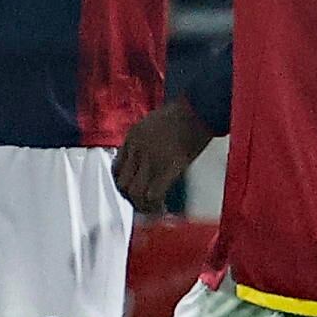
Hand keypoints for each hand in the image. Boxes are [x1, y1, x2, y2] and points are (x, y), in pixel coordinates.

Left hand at [114, 98, 211, 213]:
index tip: (132, 191)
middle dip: (131, 198)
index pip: (116, 168)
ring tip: (153, 208)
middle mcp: (137, 147)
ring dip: (142, 204)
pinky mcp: (168, 165)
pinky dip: (155, 205)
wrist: (199, 107)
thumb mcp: (154, 124)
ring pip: (134, 192)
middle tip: (142, 204)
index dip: (124, 184)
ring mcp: (151, 157)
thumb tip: (146, 165)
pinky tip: (162, 207)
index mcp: (133, 136)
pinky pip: (153, 193)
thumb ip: (146, 142)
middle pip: (122, 183)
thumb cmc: (184, 113)